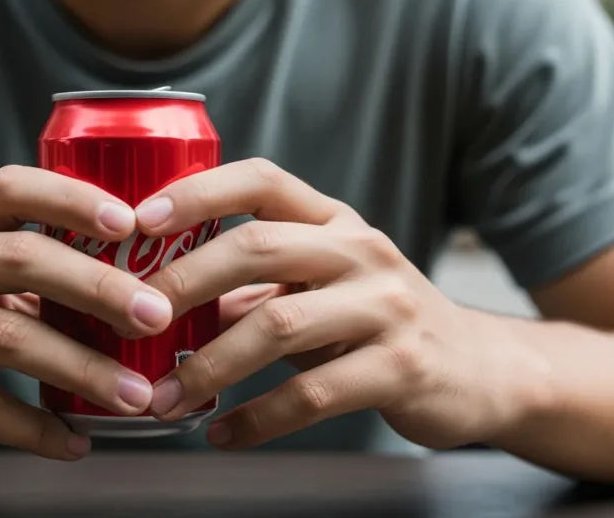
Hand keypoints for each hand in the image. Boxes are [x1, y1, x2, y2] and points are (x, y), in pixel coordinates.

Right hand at [0, 166, 172, 461]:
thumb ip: (19, 276)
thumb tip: (123, 292)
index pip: (10, 189)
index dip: (71, 197)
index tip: (130, 221)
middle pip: (20, 258)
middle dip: (98, 287)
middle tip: (157, 316)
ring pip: (7, 336)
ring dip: (82, 369)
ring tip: (134, 396)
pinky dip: (34, 429)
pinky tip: (71, 442)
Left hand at [136, 159, 550, 449]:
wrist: (481, 369)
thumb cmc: (377, 322)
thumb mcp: (321, 287)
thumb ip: (252, 288)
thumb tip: (159, 303)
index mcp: (333, 221)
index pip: (261, 180)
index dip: (197, 192)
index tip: (138, 218)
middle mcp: (360, 250)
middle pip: (258, 247)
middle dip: (184, 283)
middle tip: (132, 319)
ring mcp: (386, 306)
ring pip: (278, 326)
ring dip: (209, 367)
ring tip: (164, 399)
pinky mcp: (402, 366)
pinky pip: (314, 394)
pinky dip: (258, 418)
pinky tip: (223, 433)